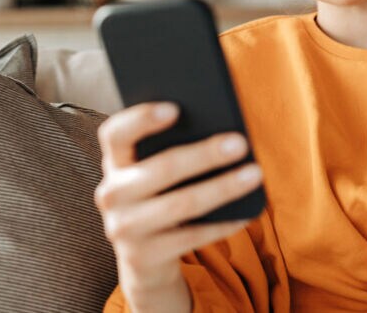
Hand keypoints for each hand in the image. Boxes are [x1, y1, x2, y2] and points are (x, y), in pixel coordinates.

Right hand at [94, 102, 262, 311]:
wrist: (143, 257)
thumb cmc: (159, 197)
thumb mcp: (154, 173)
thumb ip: (170, 149)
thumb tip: (220, 130)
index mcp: (115, 162)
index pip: (115, 133)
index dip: (141, 119)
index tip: (176, 108)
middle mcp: (112, 194)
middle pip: (162, 168)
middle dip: (205, 155)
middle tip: (240, 143)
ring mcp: (123, 228)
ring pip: (182, 204)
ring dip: (223, 188)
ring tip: (254, 174)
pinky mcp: (143, 256)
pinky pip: (192, 237)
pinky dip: (222, 224)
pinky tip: (246, 214)